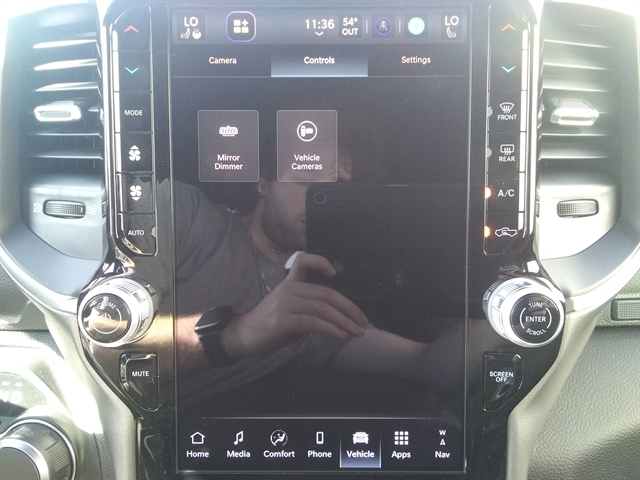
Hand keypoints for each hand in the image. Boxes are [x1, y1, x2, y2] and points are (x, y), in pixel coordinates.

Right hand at [220, 253, 367, 358]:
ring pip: (323, 309)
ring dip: (345, 322)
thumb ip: (310, 308)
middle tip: (364, 321)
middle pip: (326, 294)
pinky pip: (313, 323)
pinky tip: (340, 335)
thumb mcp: (290, 310)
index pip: (303, 261)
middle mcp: (288, 290)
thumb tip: (338, 317)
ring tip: (357, 332)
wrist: (244, 336)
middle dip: (349, 309)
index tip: (334, 272)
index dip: (320, 262)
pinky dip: (330, 329)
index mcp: (289, 283)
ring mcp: (285, 304)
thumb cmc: (270, 324)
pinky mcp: (283, 321)